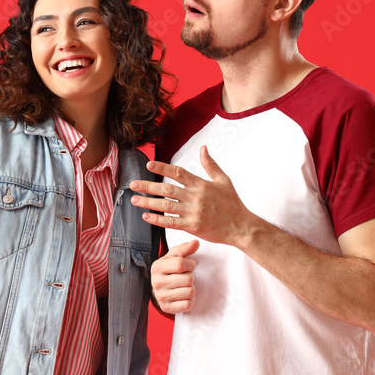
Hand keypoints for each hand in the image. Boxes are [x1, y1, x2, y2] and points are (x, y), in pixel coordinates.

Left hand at [130, 146, 253, 245]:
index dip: (162, 168)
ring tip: (134, 200)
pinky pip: (171, 222)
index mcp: (201, 184)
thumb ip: (210, 164)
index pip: (178, 173)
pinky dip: (157, 220)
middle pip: (167, 189)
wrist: (241, 226)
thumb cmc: (232, 203)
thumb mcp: (223, 180)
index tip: (149, 165)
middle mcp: (195, 197)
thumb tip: (203, 148)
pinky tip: (146, 216)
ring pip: (166, 206)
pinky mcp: (192, 226)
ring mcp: (193, 212)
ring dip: (148, 202)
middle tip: (133, 184)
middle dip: (148, 186)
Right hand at [151, 240, 198, 313]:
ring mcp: (161, 296)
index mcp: (157, 267)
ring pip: (190, 292)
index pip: (181, 264)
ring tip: (184, 286)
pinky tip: (184, 296)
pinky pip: (187, 304)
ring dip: (191, 288)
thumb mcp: (174, 257)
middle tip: (185, 277)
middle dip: (191, 277)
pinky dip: (190, 300)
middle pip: (188, 279)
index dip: (190, 264)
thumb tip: (196, 242)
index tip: (190, 265)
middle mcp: (156, 282)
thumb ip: (185, 249)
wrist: (160, 289)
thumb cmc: (169, 270)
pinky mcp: (166, 308)